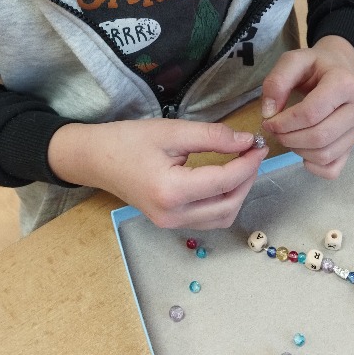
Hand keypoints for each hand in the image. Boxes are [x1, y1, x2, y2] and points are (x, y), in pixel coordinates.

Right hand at [47, 118, 267, 228]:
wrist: (95, 159)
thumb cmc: (128, 140)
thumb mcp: (171, 131)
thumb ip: (212, 136)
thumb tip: (246, 141)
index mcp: (171, 191)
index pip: (223, 181)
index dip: (247, 163)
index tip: (258, 144)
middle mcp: (172, 215)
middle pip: (228, 206)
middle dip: (247, 179)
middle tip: (252, 153)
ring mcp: (170, 223)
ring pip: (221, 217)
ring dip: (239, 193)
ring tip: (242, 165)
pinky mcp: (170, 222)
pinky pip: (208, 219)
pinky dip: (224, 201)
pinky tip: (226, 179)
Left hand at [260, 35, 353, 177]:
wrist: (337, 71)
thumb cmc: (314, 67)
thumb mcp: (293, 61)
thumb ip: (277, 81)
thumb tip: (269, 113)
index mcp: (344, 84)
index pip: (311, 113)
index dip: (284, 122)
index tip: (268, 120)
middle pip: (319, 137)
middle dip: (288, 138)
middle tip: (274, 130)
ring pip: (325, 155)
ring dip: (297, 150)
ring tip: (287, 135)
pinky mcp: (353, 146)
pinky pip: (332, 169)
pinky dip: (312, 166)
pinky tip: (302, 150)